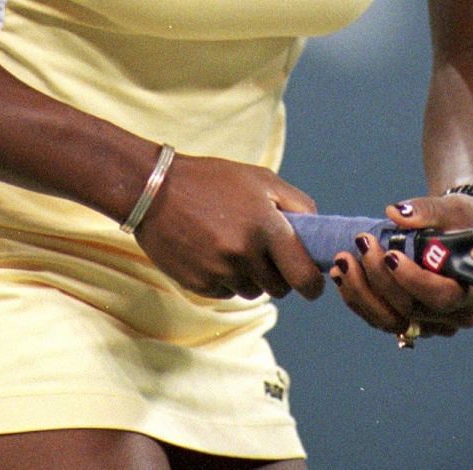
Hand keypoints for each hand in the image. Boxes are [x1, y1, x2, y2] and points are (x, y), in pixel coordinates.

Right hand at [132, 153, 325, 302]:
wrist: (154, 191)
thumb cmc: (213, 181)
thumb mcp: (261, 179)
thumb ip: (298, 205)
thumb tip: (318, 234)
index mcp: (266, 226)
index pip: (304, 276)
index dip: (313, 285)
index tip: (312, 284)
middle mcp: (245, 253)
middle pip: (280, 288)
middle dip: (279, 276)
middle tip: (265, 252)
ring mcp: (220, 271)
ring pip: (253, 292)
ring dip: (251, 277)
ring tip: (233, 246)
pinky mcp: (200, 284)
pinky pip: (227, 293)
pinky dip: (226, 279)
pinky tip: (212, 253)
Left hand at [328, 191, 472, 340]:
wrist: (460, 232)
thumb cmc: (462, 220)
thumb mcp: (451, 209)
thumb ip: (427, 211)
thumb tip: (396, 213)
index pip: (442, 296)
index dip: (413, 280)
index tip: (391, 256)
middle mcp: (455, 315)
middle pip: (411, 309)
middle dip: (379, 278)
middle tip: (362, 242)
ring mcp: (432, 323)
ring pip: (390, 320)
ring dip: (361, 292)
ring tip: (342, 260)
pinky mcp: (410, 322)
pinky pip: (380, 318)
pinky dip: (358, 298)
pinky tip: (341, 273)